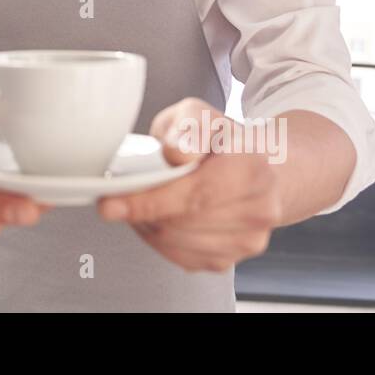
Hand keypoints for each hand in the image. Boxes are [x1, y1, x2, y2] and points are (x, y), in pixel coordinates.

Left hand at [96, 98, 282, 271]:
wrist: (263, 168)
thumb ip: (188, 126)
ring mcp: (247, 239)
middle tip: (120, 197)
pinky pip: (181, 258)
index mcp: (252, 167)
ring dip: (148, 225)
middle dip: (142, 212)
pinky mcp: (231, 258)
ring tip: (144, 202)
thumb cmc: (225, 141)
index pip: (195, 195)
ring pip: (177, 243)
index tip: (112, 204)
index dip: (149, 202)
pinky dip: (160, 240)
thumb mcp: (201, 115)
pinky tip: (158, 218)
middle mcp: (258, 208)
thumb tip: (176, 154)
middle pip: (181, 223)